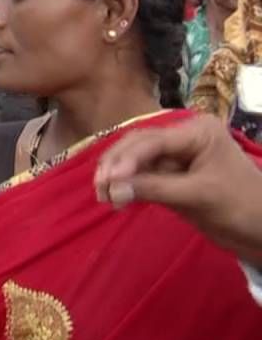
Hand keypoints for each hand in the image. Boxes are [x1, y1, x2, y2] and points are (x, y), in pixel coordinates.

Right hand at [95, 114, 261, 261]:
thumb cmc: (240, 207)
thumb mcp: (198, 196)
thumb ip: (153, 189)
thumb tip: (113, 190)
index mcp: (197, 132)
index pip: (152, 141)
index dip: (125, 159)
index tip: (106, 180)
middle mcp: (184, 137)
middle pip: (138, 146)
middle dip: (117, 166)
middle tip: (99, 189)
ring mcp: (177, 156)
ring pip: (136, 161)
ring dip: (119, 178)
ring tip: (104, 198)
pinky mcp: (172, 175)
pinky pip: (143, 175)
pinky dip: (129, 187)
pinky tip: (118, 201)